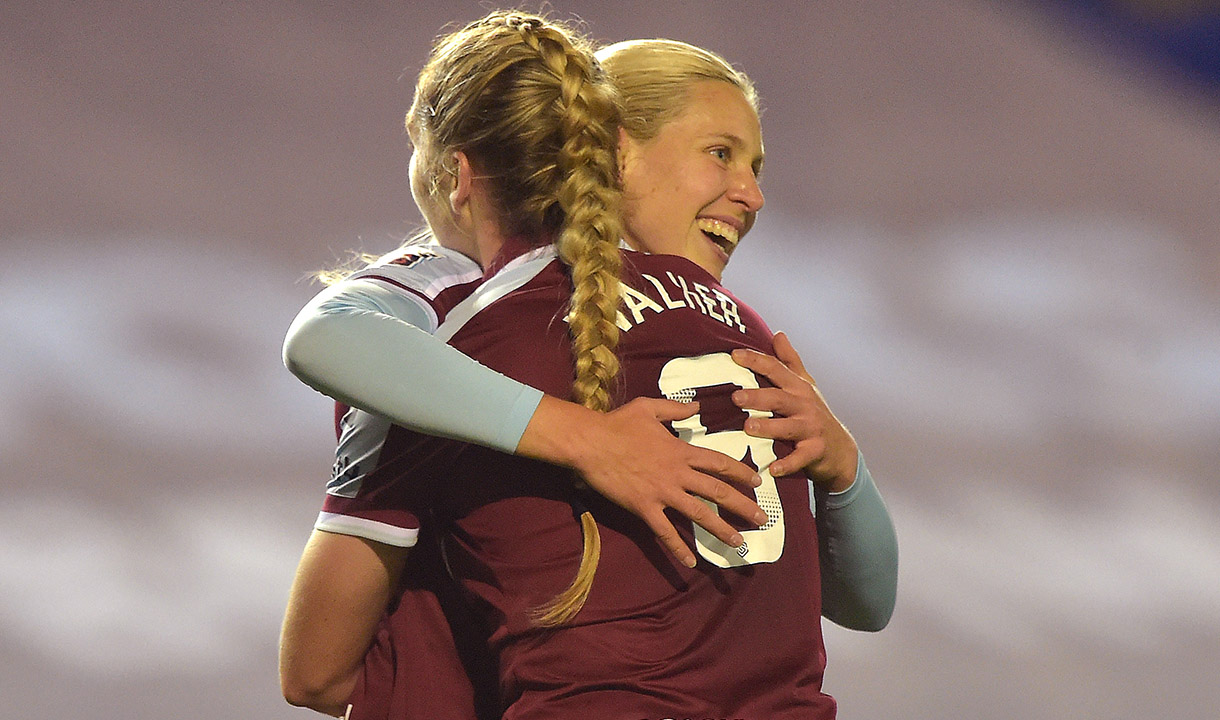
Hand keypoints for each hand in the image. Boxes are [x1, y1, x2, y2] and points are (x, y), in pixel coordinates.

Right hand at [558, 396, 766, 567]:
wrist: (590, 442)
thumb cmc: (617, 423)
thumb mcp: (648, 407)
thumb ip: (675, 409)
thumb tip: (696, 407)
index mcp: (680, 450)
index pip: (719, 463)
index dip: (740, 473)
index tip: (756, 483)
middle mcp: (677, 474)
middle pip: (717, 492)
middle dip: (743, 506)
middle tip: (762, 519)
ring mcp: (662, 493)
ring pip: (699, 515)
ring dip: (721, 530)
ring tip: (739, 544)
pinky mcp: (644, 508)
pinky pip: (665, 532)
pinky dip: (678, 549)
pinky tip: (690, 563)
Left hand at [730, 332, 857, 491]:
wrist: (841, 449)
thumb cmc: (814, 414)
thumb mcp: (806, 385)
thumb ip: (789, 361)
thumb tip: (778, 333)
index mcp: (798, 387)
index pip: (775, 369)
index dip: (755, 361)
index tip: (734, 355)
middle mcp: (804, 405)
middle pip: (779, 398)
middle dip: (757, 397)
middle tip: (735, 397)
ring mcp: (811, 429)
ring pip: (788, 427)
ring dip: (769, 428)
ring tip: (748, 427)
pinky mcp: (815, 452)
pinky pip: (799, 458)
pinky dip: (787, 465)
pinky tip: (772, 469)